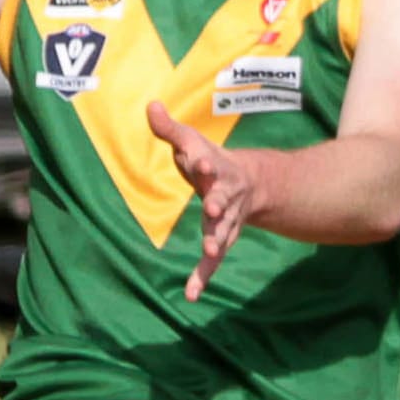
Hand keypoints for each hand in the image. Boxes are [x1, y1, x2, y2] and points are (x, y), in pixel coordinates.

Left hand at [149, 99, 260, 299]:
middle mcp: (225, 195)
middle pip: (223, 198)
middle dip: (218, 202)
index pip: (210, 163)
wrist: (249, 182)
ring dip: (217, 240)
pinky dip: (203, 277)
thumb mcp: (192, 143)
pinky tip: (191, 295)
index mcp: (216, 169)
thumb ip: (169, 129)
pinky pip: (214, 260)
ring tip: (209, 250)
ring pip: (224, 231)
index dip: (203, 162)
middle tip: (214, 208)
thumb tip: (150, 105)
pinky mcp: (222, 238)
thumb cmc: (211, 161)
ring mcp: (227, 220)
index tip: (200, 162)